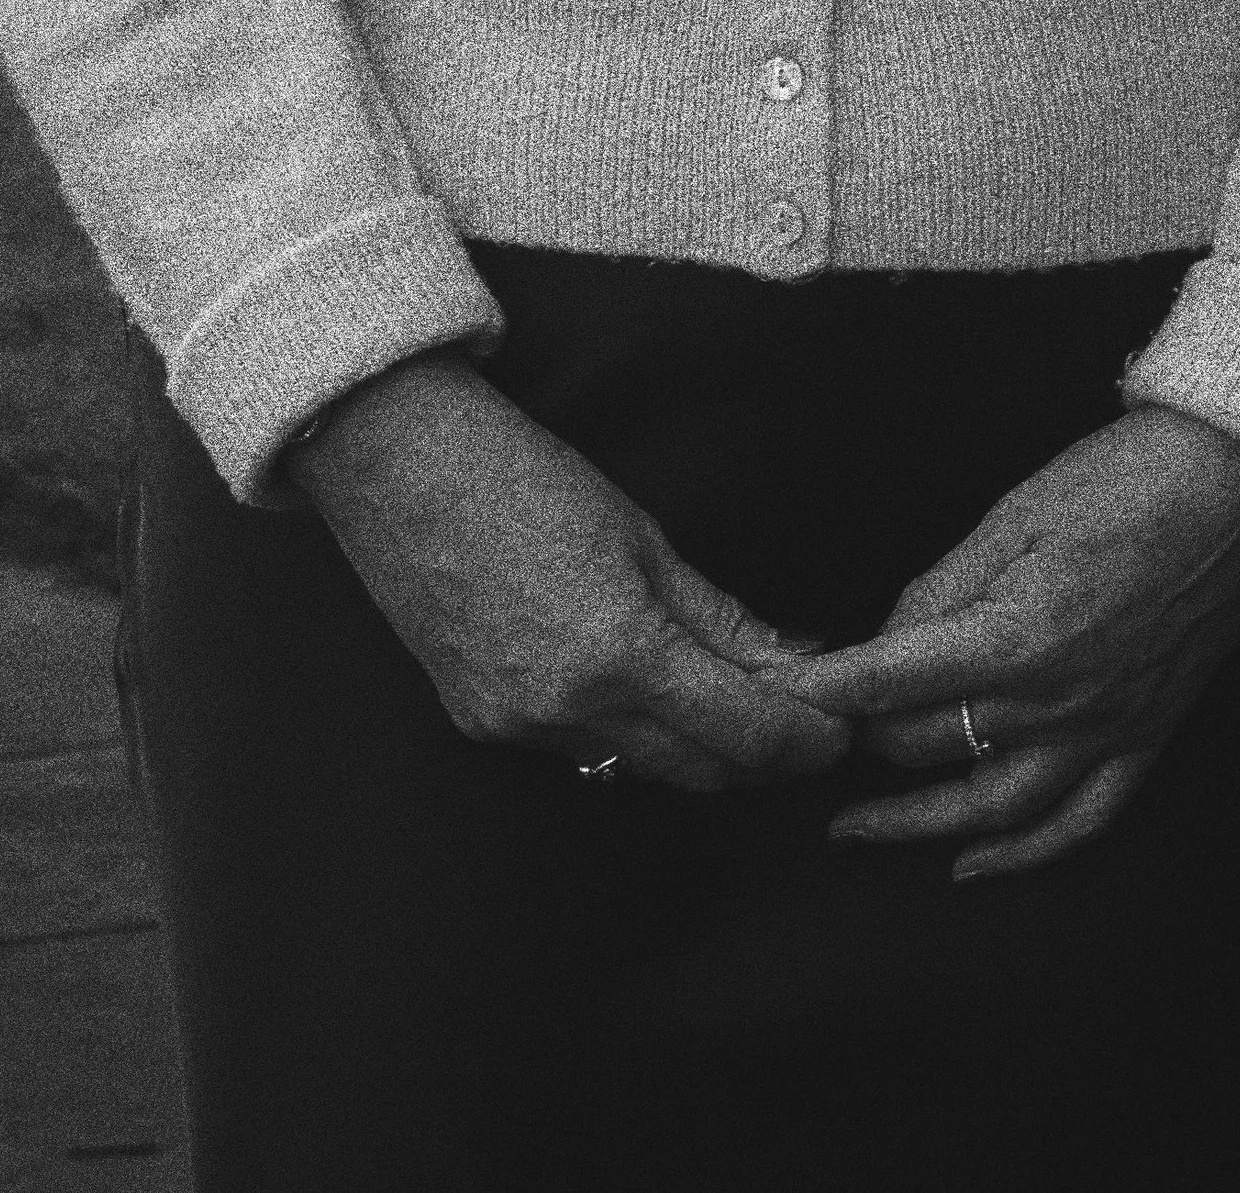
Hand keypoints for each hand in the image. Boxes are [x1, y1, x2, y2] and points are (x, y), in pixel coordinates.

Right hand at [287, 353, 852, 796]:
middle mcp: (569, 711)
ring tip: (730, 701)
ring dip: (693, 747)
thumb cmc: (525, 478)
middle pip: (699, 771)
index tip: (839, 728)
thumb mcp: (642, 537)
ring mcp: (518, 727)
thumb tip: (797, 662)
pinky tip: (641, 691)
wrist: (400, 467)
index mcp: (620, 654)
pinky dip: (624, 732)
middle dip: (758, 754)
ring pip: (639, 768)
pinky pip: (578, 752)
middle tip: (799, 721)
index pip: (743, 734)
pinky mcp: (481, 724)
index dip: (803, 740)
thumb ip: (721, 617)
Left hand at [784, 408, 1239, 881]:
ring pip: (995, 809)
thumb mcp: (1015, 513)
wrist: (1238, 485)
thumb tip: (889, 638)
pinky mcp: (1145, 738)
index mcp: (1016, 635)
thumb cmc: (1129, 480)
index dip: (826, 692)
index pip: (892, 682)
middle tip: (822, 728)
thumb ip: (943, 586)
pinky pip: (1081, 821)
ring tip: (859, 830)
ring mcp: (1106, 729)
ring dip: (919, 826)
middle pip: (930, 744)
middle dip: (866, 738)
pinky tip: (977, 862)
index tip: (780, 701)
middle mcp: (1057, 700)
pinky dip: (1026, 854)